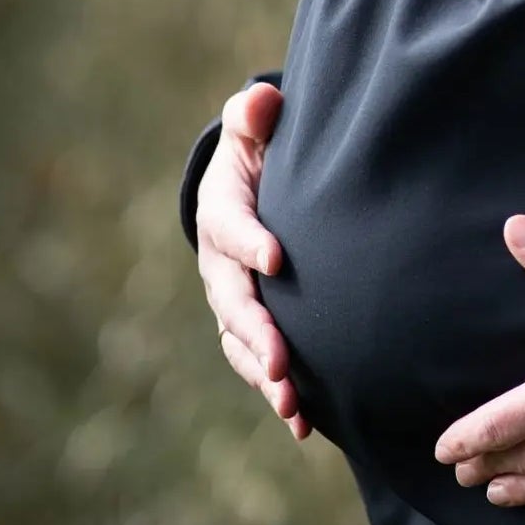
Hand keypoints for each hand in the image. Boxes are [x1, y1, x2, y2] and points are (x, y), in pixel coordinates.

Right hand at [195, 80, 309, 439]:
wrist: (256, 184)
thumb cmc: (263, 148)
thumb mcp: (256, 124)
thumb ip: (256, 113)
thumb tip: (260, 100)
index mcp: (221, 210)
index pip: (229, 226)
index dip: (249, 241)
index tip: (277, 258)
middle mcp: (220, 263)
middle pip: (233, 302)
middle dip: (257, 332)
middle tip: (282, 361)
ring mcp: (233, 300)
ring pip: (242, 344)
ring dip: (265, 375)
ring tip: (291, 404)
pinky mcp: (254, 326)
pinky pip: (259, 363)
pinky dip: (278, 394)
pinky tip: (304, 424)